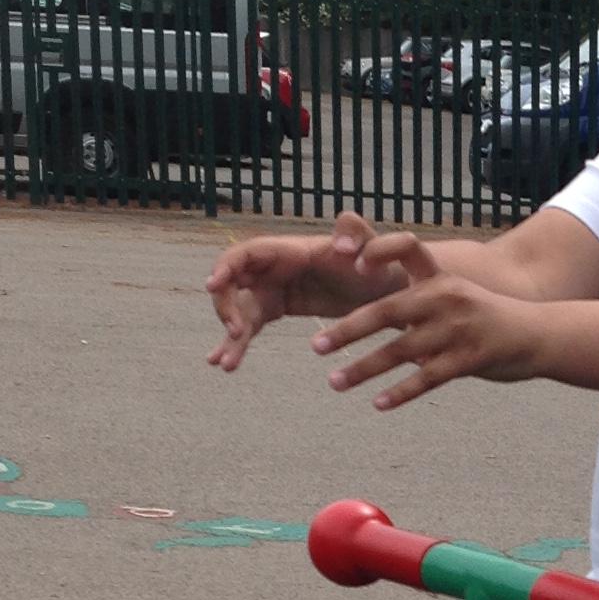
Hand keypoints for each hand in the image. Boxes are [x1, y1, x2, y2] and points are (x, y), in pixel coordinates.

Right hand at [204, 210, 419, 371]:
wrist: (385, 287)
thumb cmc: (378, 262)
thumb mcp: (371, 245)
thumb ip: (357, 234)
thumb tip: (343, 246)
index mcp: (287, 250)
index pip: (245, 254)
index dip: (225, 267)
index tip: (213, 286)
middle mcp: (272, 267)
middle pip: (232, 284)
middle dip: (226, 307)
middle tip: (235, 332)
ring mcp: (271, 288)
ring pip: (239, 311)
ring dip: (229, 336)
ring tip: (223, 364)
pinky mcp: (275, 308)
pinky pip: (250, 326)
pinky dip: (238, 344)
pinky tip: (226, 365)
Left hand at [310, 235, 548, 409]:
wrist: (538, 335)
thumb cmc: (487, 318)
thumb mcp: (454, 298)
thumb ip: (416, 309)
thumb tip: (377, 324)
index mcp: (439, 276)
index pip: (404, 250)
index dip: (376, 254)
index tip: (349, 267)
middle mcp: (445, 297)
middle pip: (387, 311)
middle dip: (348, 331)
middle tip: (316, 347)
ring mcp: (457, 329)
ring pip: (400, 351)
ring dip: (364, 369)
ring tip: (335, 383)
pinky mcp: (469, 359)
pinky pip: (426, 378)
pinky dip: (401, 393)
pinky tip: (378, 404)